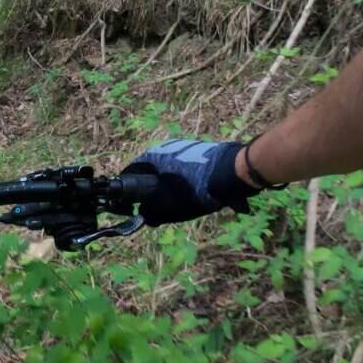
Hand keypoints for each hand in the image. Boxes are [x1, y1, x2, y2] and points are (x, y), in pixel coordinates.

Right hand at [126, 140, 259, 226]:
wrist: (233, 172)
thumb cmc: (197, 189)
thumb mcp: (171, 208)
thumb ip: (153, 214)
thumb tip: (145, 216)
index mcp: (151, 157)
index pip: (130, 174)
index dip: (129, 193)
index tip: (132, 207)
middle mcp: (164, 147)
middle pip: (149, 171)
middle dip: (151, 190)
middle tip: (157, 207)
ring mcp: (182, 146)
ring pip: (167, 169)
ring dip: (168, 185)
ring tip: (179, 202)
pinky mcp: (198, 149)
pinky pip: (183, 167)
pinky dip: (183, 180)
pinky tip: (195, 193)